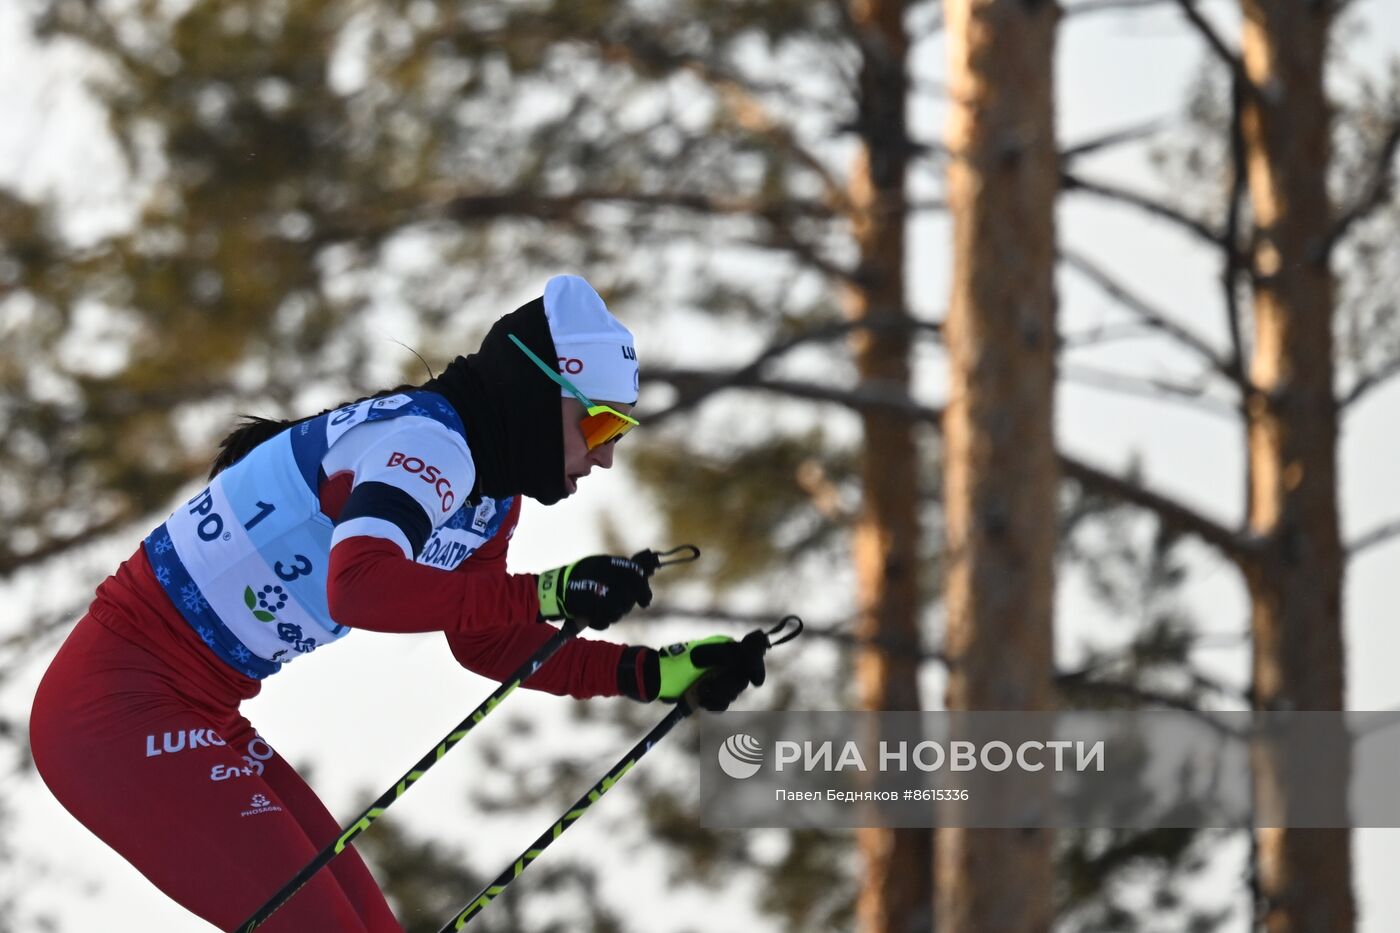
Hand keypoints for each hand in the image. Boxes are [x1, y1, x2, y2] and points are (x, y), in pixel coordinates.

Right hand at [536, 552, 653, 629]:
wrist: (552, 589)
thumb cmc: (580, 579)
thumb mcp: (600, 566)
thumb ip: (622, 569)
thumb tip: (647, 572)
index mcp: (606, 563)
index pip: (636, 575)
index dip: (643, 590)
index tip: (645, 602)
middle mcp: (601, 576)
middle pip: (628, 597)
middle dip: (626, 605)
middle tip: (620, 608)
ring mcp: (594, 592)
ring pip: (618, 611)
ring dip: (613, 615)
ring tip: (605, 612)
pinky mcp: (586, 607)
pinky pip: (603, 621)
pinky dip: (600, 622)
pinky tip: (593, 617)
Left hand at [651, 631, 767, 711]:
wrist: (656, 680)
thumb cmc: (676, 665)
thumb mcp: (700, 656)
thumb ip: (723, 654)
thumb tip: (744, 654)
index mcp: (726, 649)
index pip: (751, 655)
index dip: (756, 667)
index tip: (756, 681)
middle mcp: (725, 662)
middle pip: (743, 678)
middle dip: (728, 685)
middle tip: (709, 685)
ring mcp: (718, 678)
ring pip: (733, 693)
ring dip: (719, 696)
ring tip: (701, 692)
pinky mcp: (712, 693)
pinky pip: (723, 703)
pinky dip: (714, 704)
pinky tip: (702, 701)